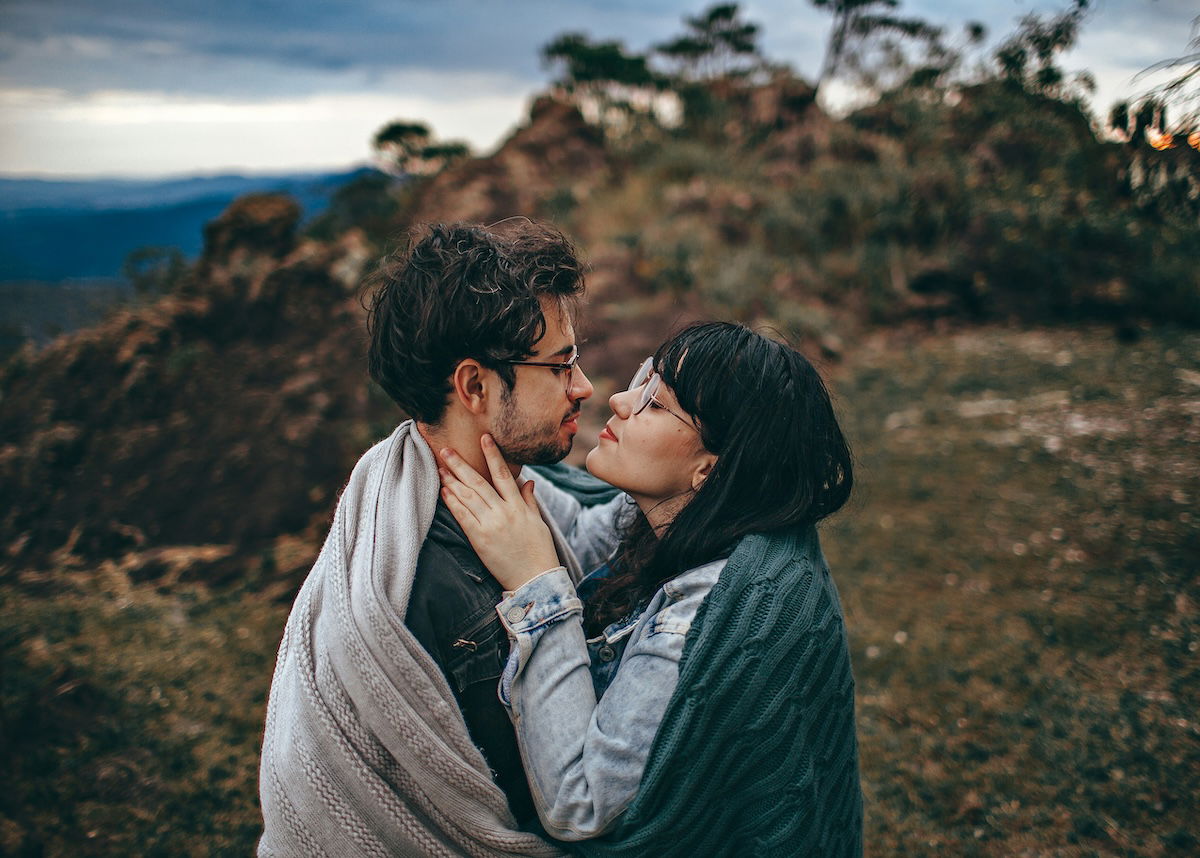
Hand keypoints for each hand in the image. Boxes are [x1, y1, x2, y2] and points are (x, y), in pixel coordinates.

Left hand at [439, 434, 561, 590]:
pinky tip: (444, 491)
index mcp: (518, 506)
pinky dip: (453, 503)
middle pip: (478, 482)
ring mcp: (490, 525)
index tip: (484, 438)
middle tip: (446, 450)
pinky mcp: (480, 539)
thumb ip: (528, 501)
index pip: (503, 474)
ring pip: (468, 497)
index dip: (493, 454)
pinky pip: (463, 517)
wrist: (535, 578)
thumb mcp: (537, 522)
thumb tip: (529, 482)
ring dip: (452, 481)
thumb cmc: (538, 551)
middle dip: (461, 465)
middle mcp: (503, 512)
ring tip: (440, 468)